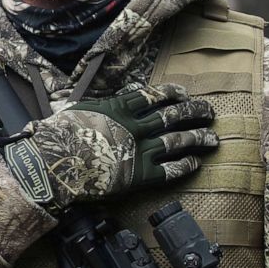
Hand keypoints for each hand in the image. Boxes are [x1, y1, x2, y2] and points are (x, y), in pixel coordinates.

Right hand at [1, 84, 217, 211]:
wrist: (55, 163)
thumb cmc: (58, 136)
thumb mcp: (76, 111)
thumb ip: (96, 106)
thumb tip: (104, 100)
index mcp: (118, 108)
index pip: (152, 95)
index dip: (171, 93)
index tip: (184, 92)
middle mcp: (134, 127)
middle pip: (172, 115)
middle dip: (194, 112)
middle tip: (209, 112)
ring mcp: (139, 150)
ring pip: (177, 141)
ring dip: (197, 138)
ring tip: (213, 138)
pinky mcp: (139, 175)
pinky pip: (169, 169)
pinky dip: (185, 165)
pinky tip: (195, 162)